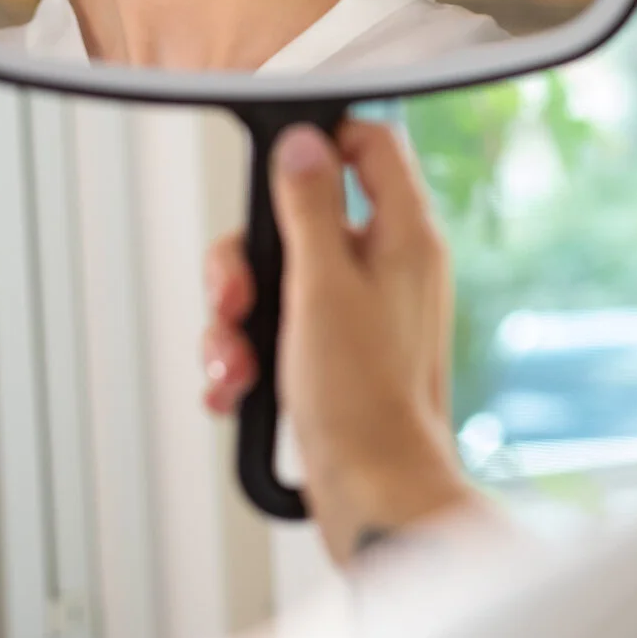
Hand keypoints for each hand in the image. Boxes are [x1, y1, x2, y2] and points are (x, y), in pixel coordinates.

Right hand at [201, 119, 476, 562]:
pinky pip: (278, 332)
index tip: (274, 167)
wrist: (375, 495)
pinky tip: (235, 390)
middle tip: (233, 300)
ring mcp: (363, 314)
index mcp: (404, 236)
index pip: (372, 145)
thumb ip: (310, 207)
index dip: (322, 142)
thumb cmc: (362, 401)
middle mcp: (389, 268)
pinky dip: (247, 358)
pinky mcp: (337, 358)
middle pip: (302, 219)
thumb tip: (303, 143)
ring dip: (236, 324)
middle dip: (248, 263)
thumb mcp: (322, 286)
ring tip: (231, 365)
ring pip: (278, 282)